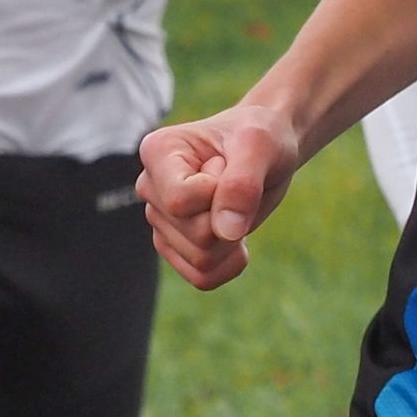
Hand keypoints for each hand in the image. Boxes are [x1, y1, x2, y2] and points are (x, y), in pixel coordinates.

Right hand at [136, 99, 304, 288]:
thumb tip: (226, 232)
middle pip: (195, 235)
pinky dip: (230, 263)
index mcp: (157, 152)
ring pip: (201, 261)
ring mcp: (160, 220)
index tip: (226, 164)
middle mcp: (150, 188)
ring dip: (233, 240)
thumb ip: (242, 184)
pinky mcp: (175, 247)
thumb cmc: (261, 138)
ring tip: (234, 203)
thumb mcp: (259, 146)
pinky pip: (203, 277)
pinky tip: (237, 234)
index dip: (217, 193)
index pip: (180, 202)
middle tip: (235, 182)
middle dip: (230, 216)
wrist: (267, 152)